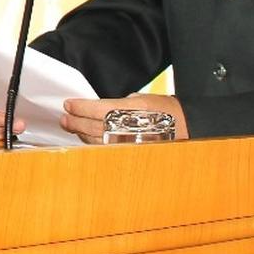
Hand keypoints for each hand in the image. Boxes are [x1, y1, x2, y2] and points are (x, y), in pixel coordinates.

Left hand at [61, 93, 187, 143]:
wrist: (189, 129)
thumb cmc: (168, 111)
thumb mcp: (143, 99)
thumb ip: (121, 103)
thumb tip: (101, 107)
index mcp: (133, 110)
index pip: (98, 108)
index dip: (80, 107)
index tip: (68, 104)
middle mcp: (130, 128)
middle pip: (94, 126)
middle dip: (75, 122)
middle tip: (64, 118)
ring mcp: (131, 144)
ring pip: (97, 141)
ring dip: (81, 134)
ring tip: (71, 126)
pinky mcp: (132, 154)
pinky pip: (107, 150)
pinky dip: (94, 143)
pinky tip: (86, 138)